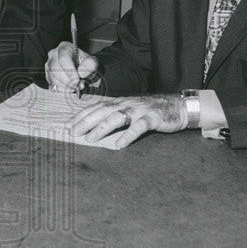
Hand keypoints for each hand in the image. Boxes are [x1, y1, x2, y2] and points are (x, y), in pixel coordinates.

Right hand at [45, 41, 101, 93]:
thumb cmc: (85, 63)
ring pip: (53, 77)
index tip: (77, 80)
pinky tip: (69, 88)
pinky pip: (51, 83)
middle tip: (77, 86)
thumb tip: (81, 73)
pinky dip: (60, 89)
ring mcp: (49, 65)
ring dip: (64, 85)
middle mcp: (54, 55)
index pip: (64, 58)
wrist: (82, 68)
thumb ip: (90, 65)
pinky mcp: (48, 75)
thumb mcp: (92, 62)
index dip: (70, 71)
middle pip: (56, 68)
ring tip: (75, 87)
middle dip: (67, 80)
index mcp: (64, 47)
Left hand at [70, 93, 188, 148]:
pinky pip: (139, 126)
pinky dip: (128, 134)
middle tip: (72, 133)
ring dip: (101, 128)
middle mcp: (126, 104)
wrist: (179, 106)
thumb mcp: (131, 112)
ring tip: (90, 139)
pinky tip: (119, 144)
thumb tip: (95, 127)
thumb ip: (115, 116)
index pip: (96, 107)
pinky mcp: (153, 118)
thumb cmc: (151, 112)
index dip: (81, 116)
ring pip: (117, 117)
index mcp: (120, 103)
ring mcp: (139, 110)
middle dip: (85, 121)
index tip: (67, 126)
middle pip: (102, 111)